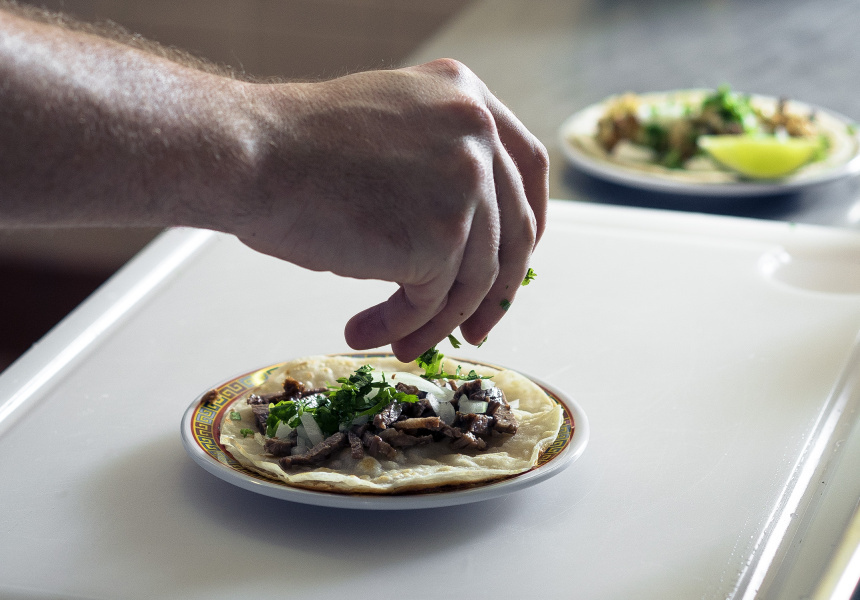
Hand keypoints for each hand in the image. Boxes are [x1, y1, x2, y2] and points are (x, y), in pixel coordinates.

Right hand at [230, 59, 548, 360]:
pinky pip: (432, 299)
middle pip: (514, 231)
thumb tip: (469, 237)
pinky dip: (403, 324)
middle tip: (475, 326)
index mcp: (466, 95)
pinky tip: (368, 331)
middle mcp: (476, 132)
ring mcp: (465, 182)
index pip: (528, 167)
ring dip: (437, 319)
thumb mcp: (391, 130)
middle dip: (495, 290)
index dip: (529, 221)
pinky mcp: (440, 235)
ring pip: (474, 276)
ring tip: (399, 340)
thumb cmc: (295, 148)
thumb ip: (439, 164)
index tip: (517, 259)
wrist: (248, 155)